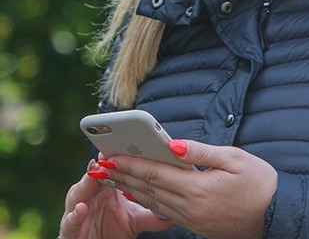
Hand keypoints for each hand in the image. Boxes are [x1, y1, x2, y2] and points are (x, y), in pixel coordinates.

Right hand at [59, 159, 174, 238]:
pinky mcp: (69, 229)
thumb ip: (152, 215)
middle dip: (100, 164)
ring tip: (95, 173)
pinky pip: (69, 221)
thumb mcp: (134, 221)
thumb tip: (175, 213)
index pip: (111, 168)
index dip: (118, 157)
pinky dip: (74, 215)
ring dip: (85, 183)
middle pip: (93, 175)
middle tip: (107, 153)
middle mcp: (89, 195)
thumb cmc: (110, 230)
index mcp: (105, 188)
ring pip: (77, 192)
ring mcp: (76, 210)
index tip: (125, 144)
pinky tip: (81, 209)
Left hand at [93, 140, 277, 238]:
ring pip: (152, 202)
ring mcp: (191, 219)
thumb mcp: (234, 158)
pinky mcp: (195, 225)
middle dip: (121, 176)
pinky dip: (146, 200)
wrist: (276, 215)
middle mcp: (189, 207)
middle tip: (99, 165)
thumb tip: (173, 143)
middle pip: (148, 189)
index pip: (155, 174)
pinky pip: (164, 212)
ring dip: (129, 188)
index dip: (130, 164)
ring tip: (111, 177)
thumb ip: (201, 151)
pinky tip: (137, 194)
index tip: (111, 154)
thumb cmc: (259, 182)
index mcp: (198, 189)